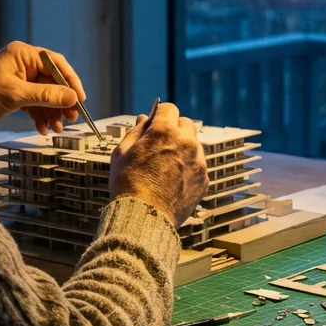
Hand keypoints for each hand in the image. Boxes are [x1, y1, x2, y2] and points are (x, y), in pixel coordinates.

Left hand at [0, 41, 84, 132]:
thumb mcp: (15, 94)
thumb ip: (45, 95)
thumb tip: (72, 97)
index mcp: (23, 54)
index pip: (55, 63)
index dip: (70, 81)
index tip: (79, 98)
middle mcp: (23, 64)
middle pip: (52, 81)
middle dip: (61, 101)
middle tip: (71, 118)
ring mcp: (19, 79)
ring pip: (44, 95)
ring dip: (51, 112)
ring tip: (56, 129)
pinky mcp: (14, 93)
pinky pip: (34, 103)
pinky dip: (39, 116)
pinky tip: (42, 129)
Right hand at [109, 102, 207, 226]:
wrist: (144, 217)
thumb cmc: (128, 184)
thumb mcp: (122, 152)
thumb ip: (136, 131)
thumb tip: (144, 119)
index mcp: (165, 131)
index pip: (169, 108)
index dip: (160, 115)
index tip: (155, 123)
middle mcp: (186, 142)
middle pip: (186, 123)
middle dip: (174, 129)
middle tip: (161, 143)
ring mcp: (198, 161)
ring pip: (194, 145)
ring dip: (183, 148)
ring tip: (165, 166)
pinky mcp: (204, 179)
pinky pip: (198, 165)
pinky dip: (188, 168)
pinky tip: (173, 180)